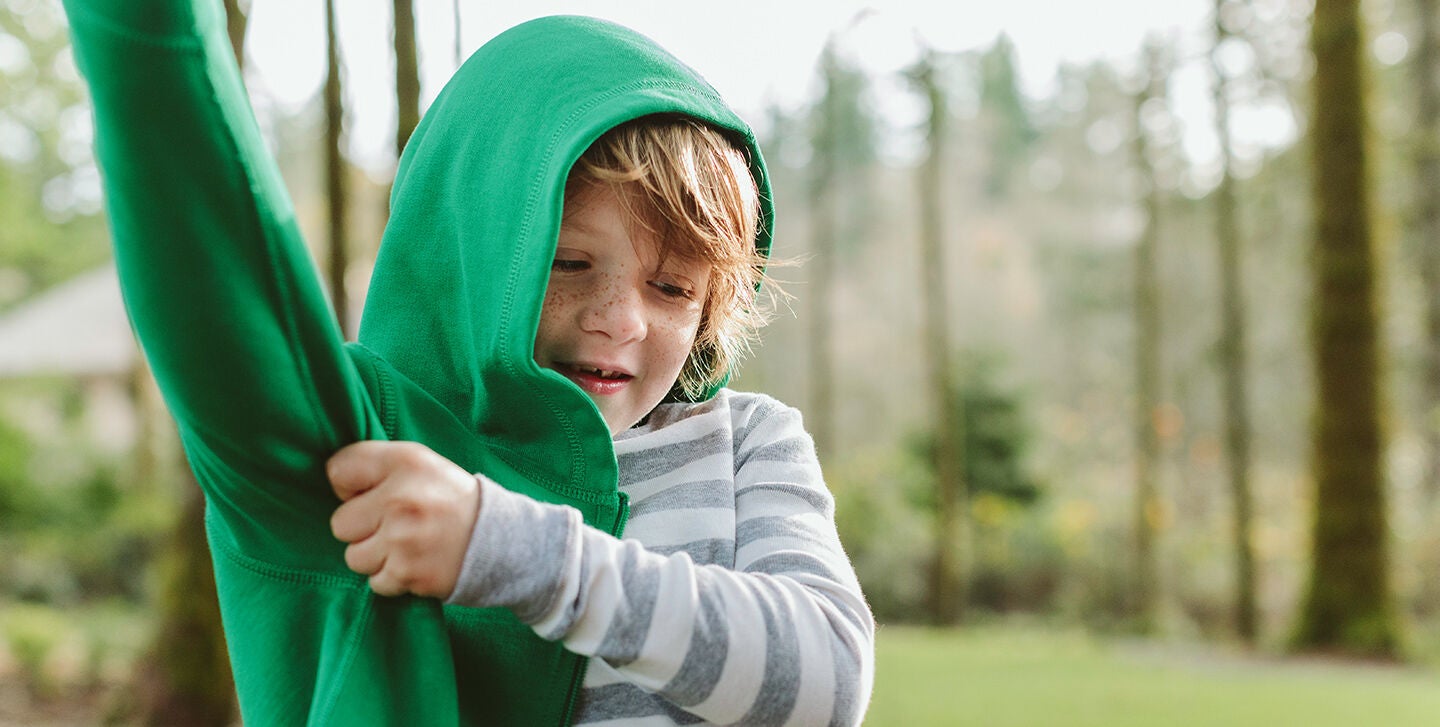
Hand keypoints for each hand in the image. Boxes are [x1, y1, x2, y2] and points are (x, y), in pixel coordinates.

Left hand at [327, 441, 479, 597]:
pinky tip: (415, 562)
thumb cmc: (451, 500)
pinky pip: (375, 582)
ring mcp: (403, 539)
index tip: (370, 493)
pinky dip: (392, 577)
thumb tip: (333, 485)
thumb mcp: (422, 464)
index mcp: (406, 461)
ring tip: (405, 546)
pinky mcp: (409, 573)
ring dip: (376, 556)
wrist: (501, 540)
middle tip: (393, 524)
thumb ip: (379, 465)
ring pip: (354, 557)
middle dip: (362, 528)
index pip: (338, 469)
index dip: (349, 486)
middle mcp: (402, 497)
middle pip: (340, 523)